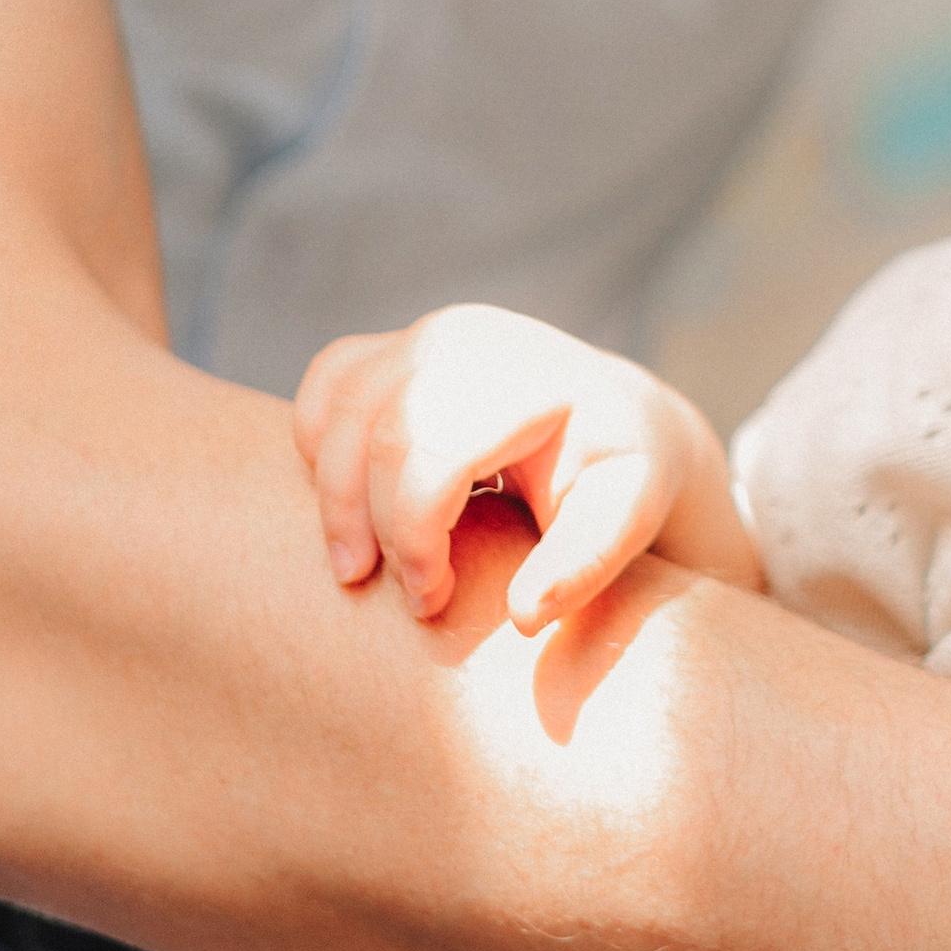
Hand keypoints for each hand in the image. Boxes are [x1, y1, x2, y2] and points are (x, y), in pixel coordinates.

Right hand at [291, 303, 757, 626]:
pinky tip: (346, 501)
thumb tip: (524, 615)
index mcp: (529, 378)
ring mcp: (427, 335)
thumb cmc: (619, 476)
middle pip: (376, 431)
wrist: (616, 420)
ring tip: (356, 569)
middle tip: (398, 595)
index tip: (431, 602)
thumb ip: (584, 565)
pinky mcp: (398, 346)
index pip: (435, 453)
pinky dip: (320, 444)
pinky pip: (328, 385)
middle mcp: (469, 339)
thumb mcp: (630, 518)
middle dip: (363, 524)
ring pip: (339, 408)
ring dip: (332, 496)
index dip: (414, 537)